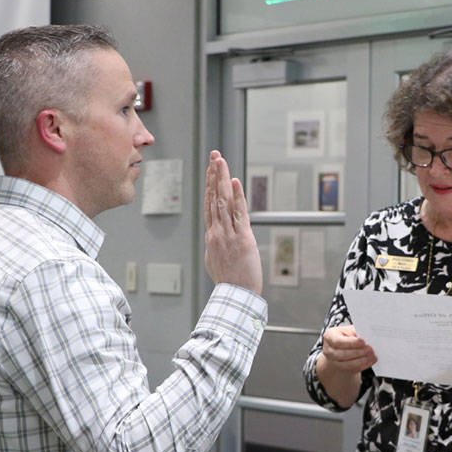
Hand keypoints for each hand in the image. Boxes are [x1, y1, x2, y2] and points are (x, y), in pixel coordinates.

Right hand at [204, 150, 262, 293]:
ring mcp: (228, 234)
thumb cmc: (230, 281)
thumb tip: (215, 236)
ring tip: (220, 161)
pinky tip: (233, 182)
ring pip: (223, 201)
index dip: (210, 185)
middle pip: (214, 197)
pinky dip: (236, 197)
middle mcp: (217, 232)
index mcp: (212, 235)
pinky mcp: (242, 238)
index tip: (211, 168)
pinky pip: (238, 214)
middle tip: (215, 155)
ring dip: (221, 179)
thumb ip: (216, 244)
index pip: (210, 204)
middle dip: (214, 174)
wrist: (236, 296)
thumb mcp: (217, 259)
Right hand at [320, 324, 376, 374]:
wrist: (343, 346)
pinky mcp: (341, 369)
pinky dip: (362, 366)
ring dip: (361, 361)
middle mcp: (328, 350)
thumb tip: (368, 334)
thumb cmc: (347, 335)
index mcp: (329, 336)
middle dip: (358, 352)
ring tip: (372, 356)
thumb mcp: (350, 329)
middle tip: (370, 349)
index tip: (363, 341)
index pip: (338, 341)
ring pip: (347, 364)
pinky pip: (352, 370)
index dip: (351, 343)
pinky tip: (370, 361)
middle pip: (342, 354)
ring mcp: (333, 361)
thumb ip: (356, 331)